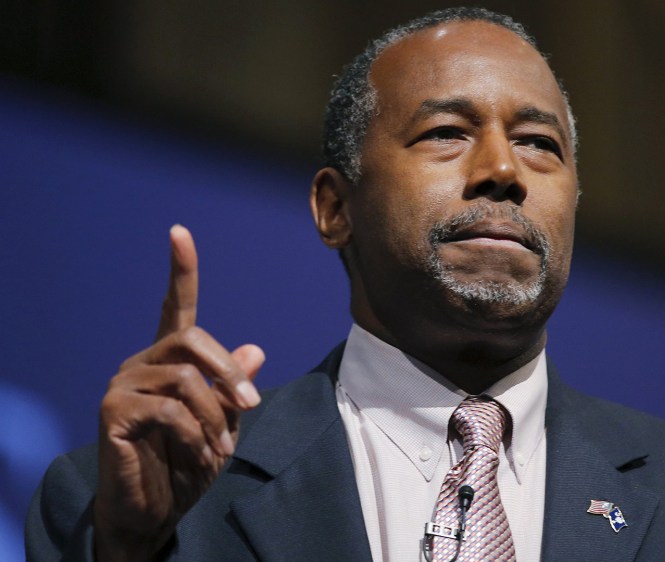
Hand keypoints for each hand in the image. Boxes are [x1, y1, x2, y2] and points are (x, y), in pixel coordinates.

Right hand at [93, 225, 264, 560]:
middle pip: (192, 339)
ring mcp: (123, 385)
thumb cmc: (188, 465)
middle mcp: (142, 364)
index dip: (180, 269)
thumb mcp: (225, 425)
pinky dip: (197, 436)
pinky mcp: (113, 412)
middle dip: (229, 374)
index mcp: (170, 360)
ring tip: (219, 447)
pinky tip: (201, 456)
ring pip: (186, 378)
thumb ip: (234, 389)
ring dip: (215, 416)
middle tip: (250, 407)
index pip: (176, 307)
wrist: (156, 510)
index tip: (179, 232)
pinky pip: (170, 410)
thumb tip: (256, 348)